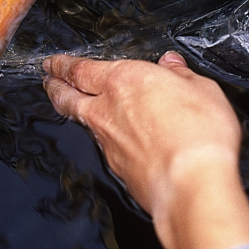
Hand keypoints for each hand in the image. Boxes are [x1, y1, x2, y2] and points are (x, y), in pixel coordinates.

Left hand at [43, 52, 248, 248]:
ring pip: (81, 121)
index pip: (81, 68)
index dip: (63, 64)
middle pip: (68, 96)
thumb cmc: (199, 134)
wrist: (191, 185)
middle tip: (47, 80)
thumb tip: (173, 65)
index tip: (54, 62)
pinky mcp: (117, 168)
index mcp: (123, 80)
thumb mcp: (202, 89)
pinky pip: (102, 146)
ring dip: (71, 110)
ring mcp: (109, 142)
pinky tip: (109, 139)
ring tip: (67, 104)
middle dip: (54, 86)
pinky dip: (101, 138)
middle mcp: (107, 110)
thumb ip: (182, 75)